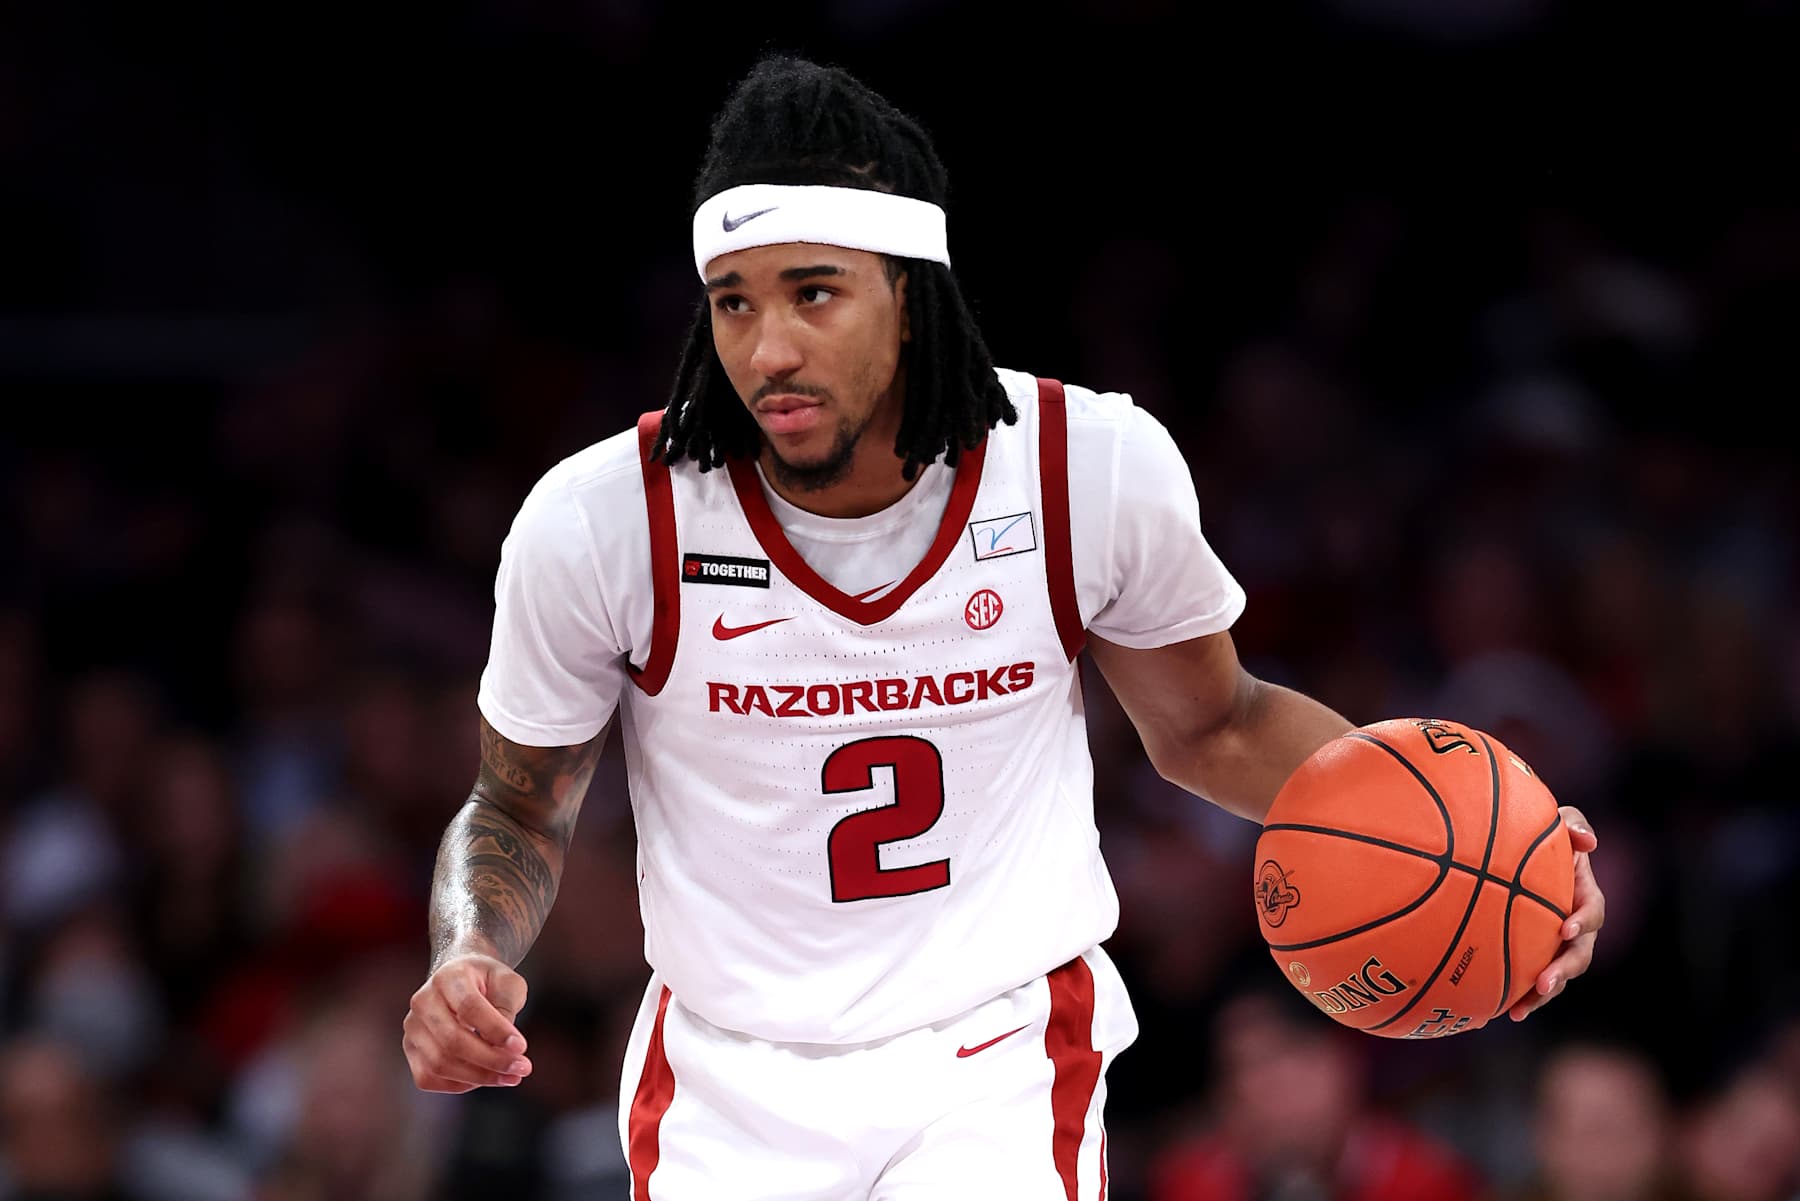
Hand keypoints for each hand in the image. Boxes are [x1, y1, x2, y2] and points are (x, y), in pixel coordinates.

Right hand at [403, 952, 532, 1091]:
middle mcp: (423, 1001)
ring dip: (479, 1077)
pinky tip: (485, 1077)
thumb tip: (506, 1047)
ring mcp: (412, 1027)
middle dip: (491, 1060)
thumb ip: (507, 1008)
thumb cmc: (487, 981)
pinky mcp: (410, 1049)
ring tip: (511, 1076)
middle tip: (522, 1068)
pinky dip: (459, 1084)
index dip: (496, 1031)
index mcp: (448, 977)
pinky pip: (429, 1078)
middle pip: (452, 1040)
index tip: (521, 1047)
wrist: (460, 978)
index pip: (469, 1008)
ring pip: (439, 1064)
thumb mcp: (507, 982)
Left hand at [1510, 805, 1603, 1021]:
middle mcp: (1574, 926)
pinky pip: (1528, 980)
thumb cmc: (1543, 835)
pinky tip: (1492, 1013)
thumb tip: (1589, 842)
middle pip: (1578, 955)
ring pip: (1556, 976)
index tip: (1566, 928)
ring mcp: (1554, 945)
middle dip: (1563, 971)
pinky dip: (1516, 996)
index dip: (1583, 921)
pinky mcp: (1533, 956)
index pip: (1592, 912)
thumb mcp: (1559, 821)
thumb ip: (1574, 825)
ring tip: (1520, 1009)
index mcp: (1583, 896)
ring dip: (1542, 994)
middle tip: (1544, 983)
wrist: (1513, 854)